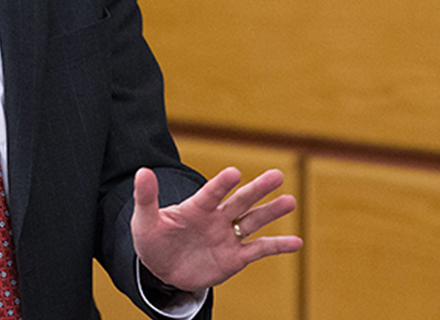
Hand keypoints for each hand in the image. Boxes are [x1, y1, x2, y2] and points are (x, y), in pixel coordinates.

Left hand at [131, 167, 301, 293]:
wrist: (162, 266)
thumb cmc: (153, 239)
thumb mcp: (144, 220)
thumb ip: (146, 197)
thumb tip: (142, 171)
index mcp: (196, 207)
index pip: (211, 193)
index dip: (221, 184)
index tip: (234, 172)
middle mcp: (216, 218)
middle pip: (240, 201)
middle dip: (258, 189)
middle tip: (277, 174)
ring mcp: (227, 236)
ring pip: (253, 221)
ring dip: (271, 212)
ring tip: (290, 200)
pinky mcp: (234, 257)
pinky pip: (258, 250)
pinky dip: (277, 246)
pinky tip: (296, 242)